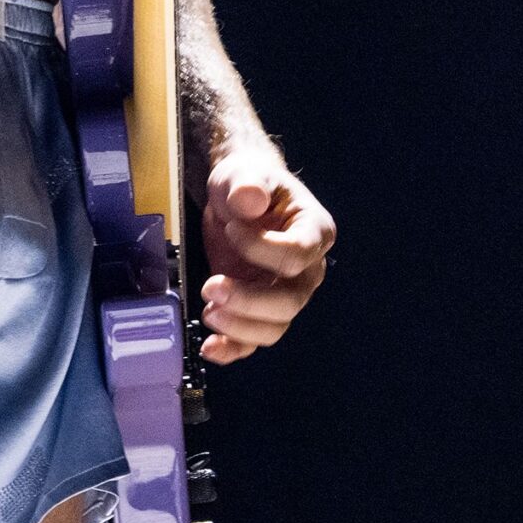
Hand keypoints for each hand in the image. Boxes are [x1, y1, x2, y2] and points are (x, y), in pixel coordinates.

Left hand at [196, 141, 334, 364]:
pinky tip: (211, 348)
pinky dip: (233, 348)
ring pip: (273, 326)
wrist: (234, 198)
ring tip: (208, 311)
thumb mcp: (243, 174)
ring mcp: (284, 292)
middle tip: (211, 286)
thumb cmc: (247, 183)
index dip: (262, 249)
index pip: (297, 254)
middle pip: (289, 301)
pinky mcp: (259, 308)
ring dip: (240, 327)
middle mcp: (307, 269)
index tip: (232, 229)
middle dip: (250, 300)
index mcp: (313, 232)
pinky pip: (253, 339)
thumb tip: (249, 199)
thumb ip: (248, 184)